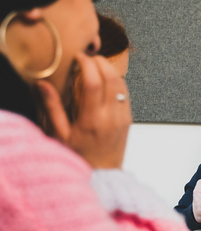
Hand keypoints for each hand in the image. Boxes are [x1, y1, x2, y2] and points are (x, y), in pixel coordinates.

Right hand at [37, 53, 131, 168]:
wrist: (104, 173)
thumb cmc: (80, 156)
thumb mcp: (60, 134)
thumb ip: (52, 107)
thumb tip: (42, 84)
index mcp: (93, 119)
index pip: (94, 83)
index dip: (88, 64)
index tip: (79, 57)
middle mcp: (111, 117)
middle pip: (112, 78)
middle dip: (101, 62)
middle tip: (88, 57)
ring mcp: (123, 118)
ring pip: (122, 85)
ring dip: (111, 70)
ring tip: (97, 65)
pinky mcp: (129, 120)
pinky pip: (126, 95)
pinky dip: (117, 83)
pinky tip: (106, 81)